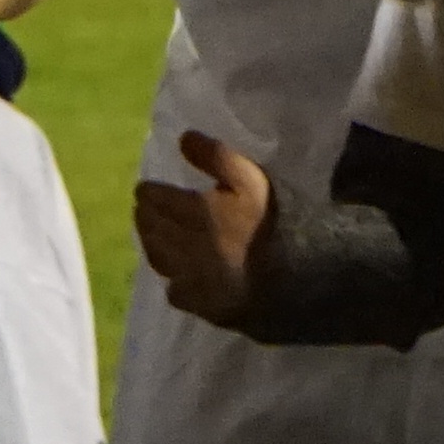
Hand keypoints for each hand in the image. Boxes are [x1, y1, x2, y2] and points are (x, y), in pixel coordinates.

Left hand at [131, 133, 276, 332]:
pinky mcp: (205, 304)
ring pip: (160, 260)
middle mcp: (187, 246)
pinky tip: (176, 276)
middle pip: (155, 230)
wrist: (300, 273)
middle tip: (143, 209)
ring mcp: (194, 278)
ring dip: (151, 244)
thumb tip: (184, 139)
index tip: (143, 189)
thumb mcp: (251, 177)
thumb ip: (216, 156)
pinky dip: (172, 281)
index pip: (158, 201)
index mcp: (198, 213)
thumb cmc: (273, 220)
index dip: (148, 193)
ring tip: (152, 236)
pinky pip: (176, 292)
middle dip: (145, 217)